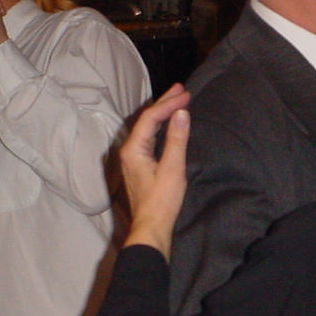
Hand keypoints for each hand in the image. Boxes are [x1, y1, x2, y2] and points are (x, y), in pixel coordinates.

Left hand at [120, 83, 191, 258]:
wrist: (151, 228)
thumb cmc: (161, 202)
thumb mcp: (173, 168)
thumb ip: (177, 139)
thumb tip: (181, 113)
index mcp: (133, 149)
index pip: (151, 118)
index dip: (168, 104)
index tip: (186, 94)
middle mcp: (129, 151)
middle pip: (146, 121)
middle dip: (164, 103)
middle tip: (181, 88)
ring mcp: (133, 159)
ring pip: (147, 129)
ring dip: (162, 114)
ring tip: (176, 100)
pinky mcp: (139, 167)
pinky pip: (148, 139)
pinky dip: (160, 127)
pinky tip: (168, 125)